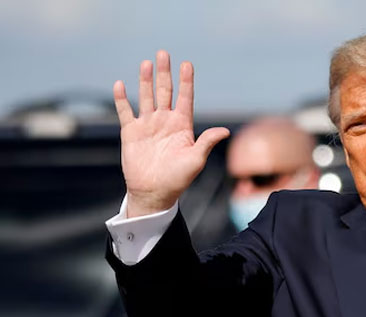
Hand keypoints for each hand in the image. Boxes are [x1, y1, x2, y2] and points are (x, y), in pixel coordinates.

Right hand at [113, 50, 229, 217]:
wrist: (154, 192)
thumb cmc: (178, 178)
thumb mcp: (195, 159)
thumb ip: (207, 142)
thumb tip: (225, 130)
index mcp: (182, 126)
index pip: (185, 98)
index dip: (186, 81)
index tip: (187, 64)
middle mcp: (165, 121)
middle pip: (165, 91)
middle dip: (165, 73)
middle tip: (163, 53)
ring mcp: (148, 125)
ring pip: (146, 97)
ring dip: (145, 80)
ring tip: (146, 63)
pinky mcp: (131, 133)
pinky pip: (125, 112)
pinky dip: (122, 99)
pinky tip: (120, 84)